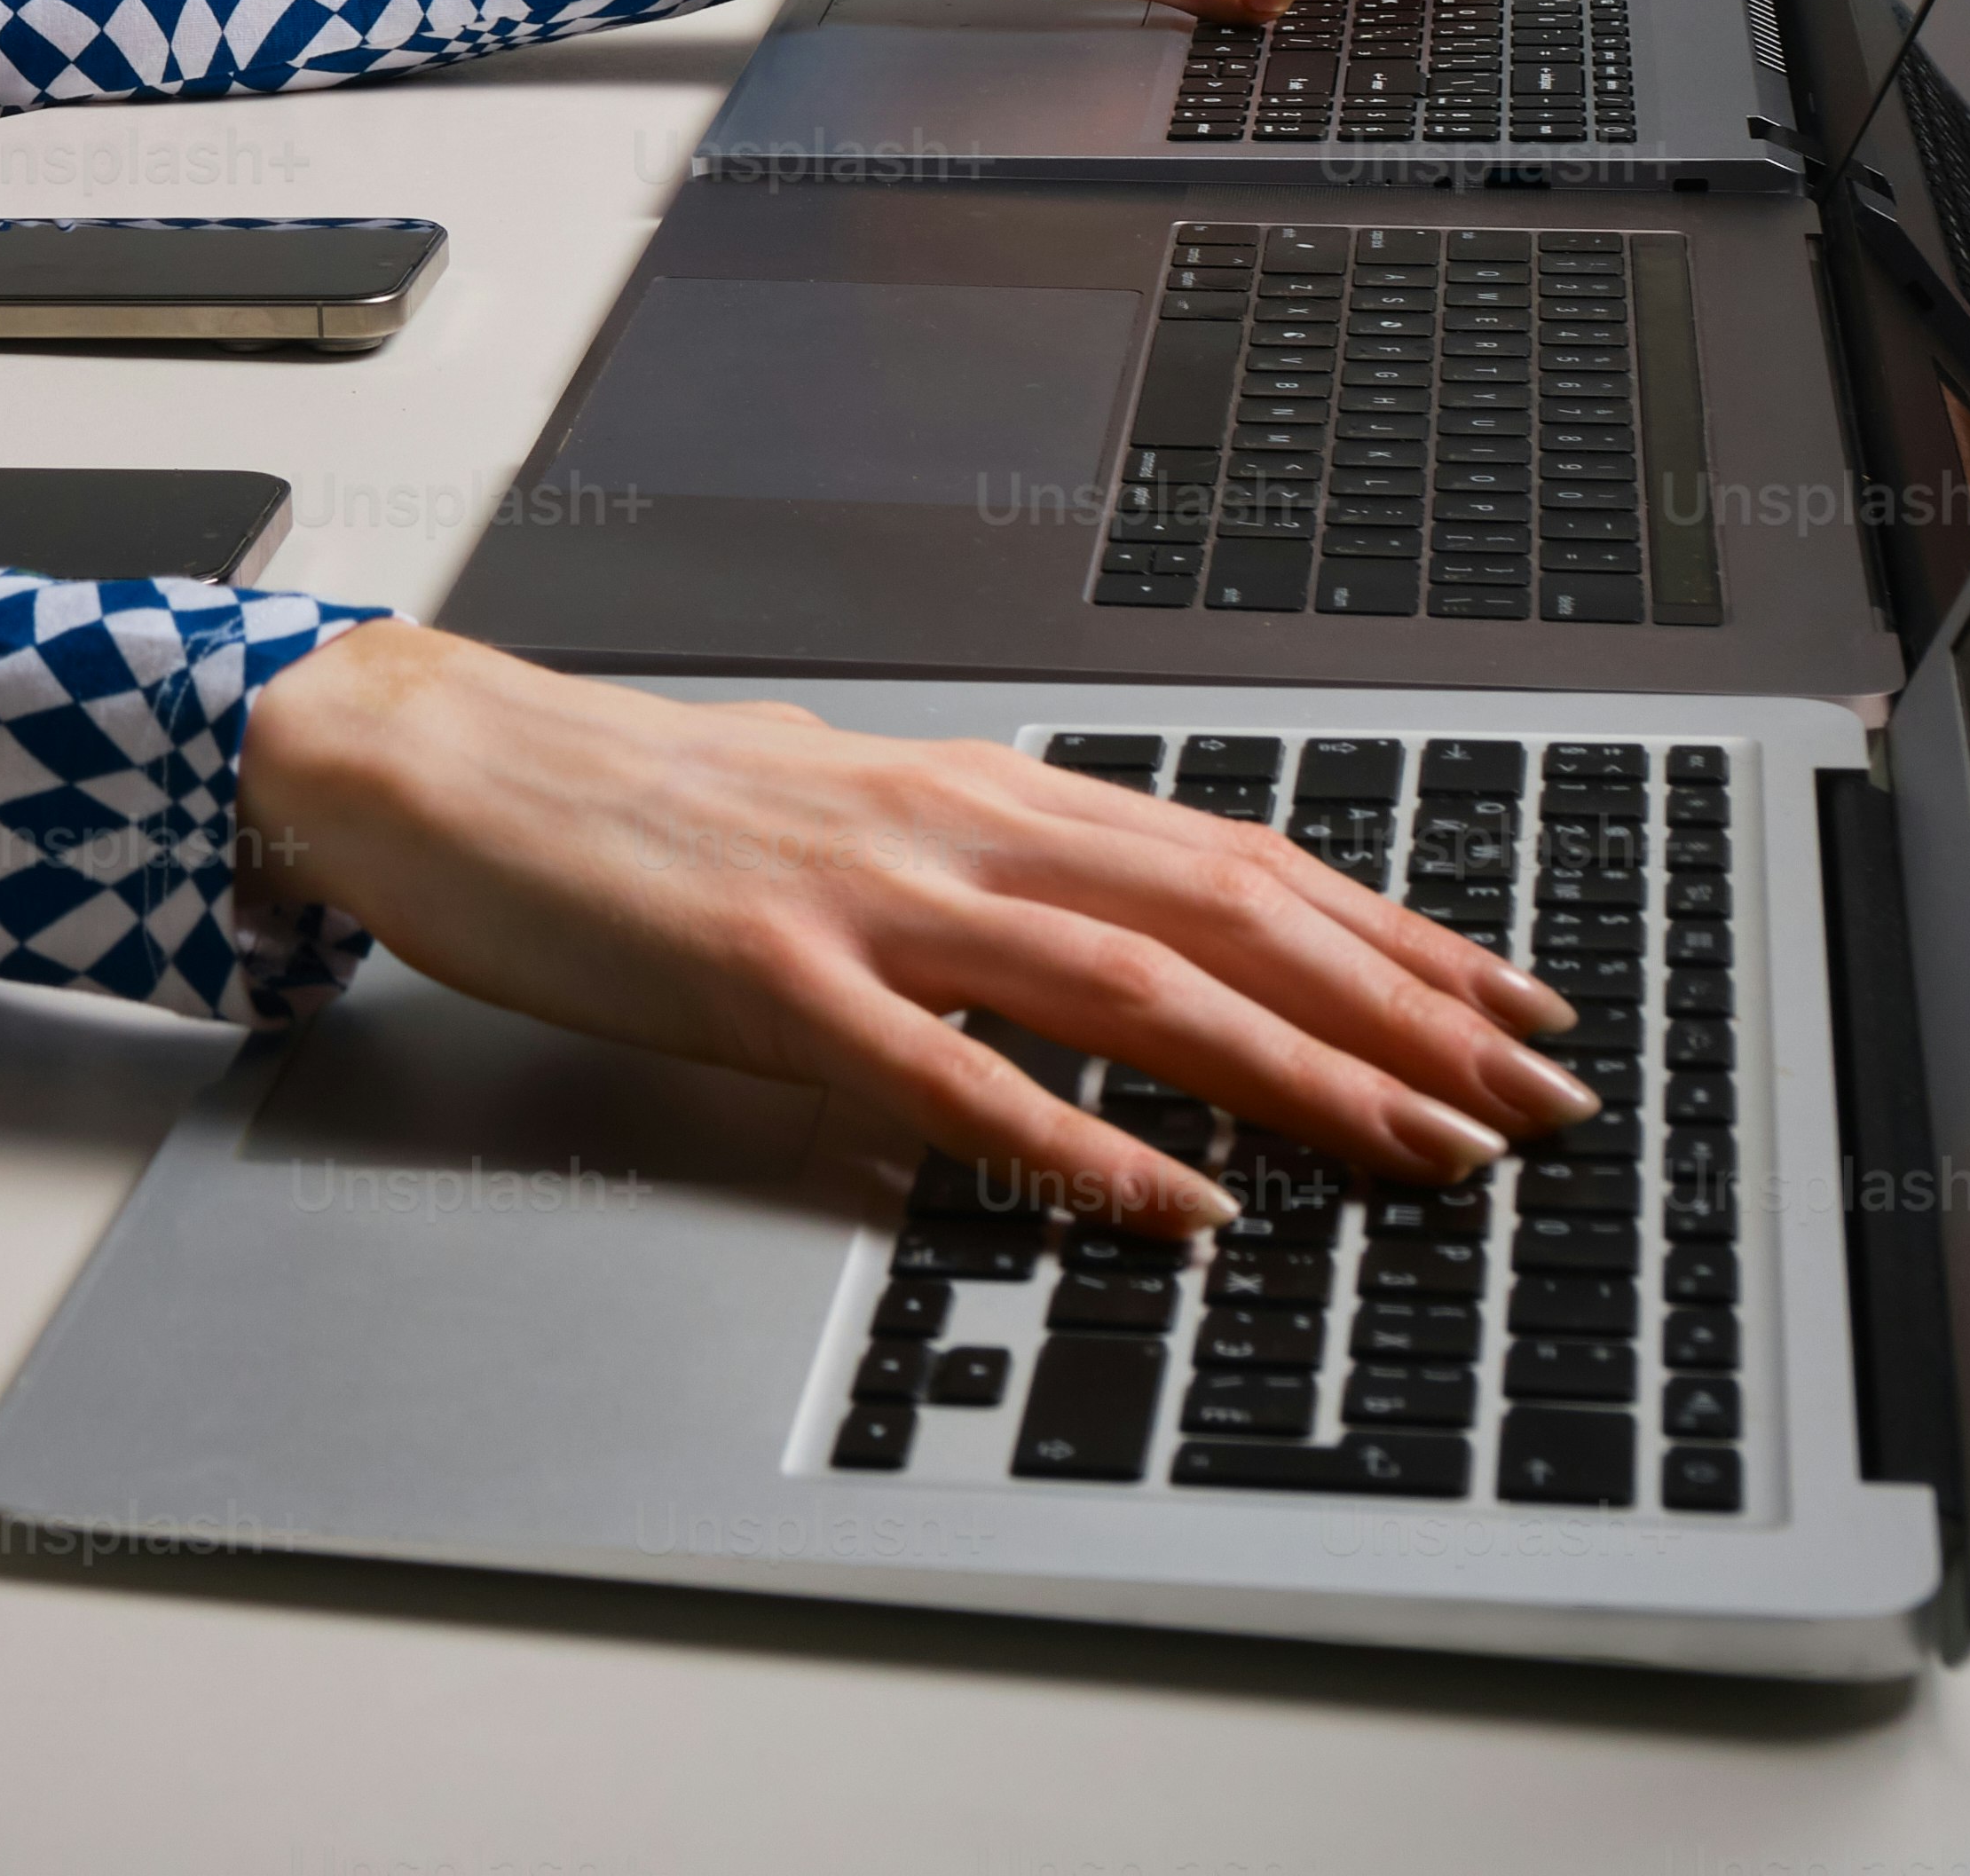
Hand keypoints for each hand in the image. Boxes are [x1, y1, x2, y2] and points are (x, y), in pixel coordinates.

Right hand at [231, 622, 1595, 1233]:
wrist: (440, 764)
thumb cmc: (629, 804)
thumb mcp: (838, 816)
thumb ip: (972, 871)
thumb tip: (1102, 924)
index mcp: (971, 792)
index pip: (1232, 858)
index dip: (1392, 933)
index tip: (1513, 1005)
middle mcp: (947, 827)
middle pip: (1224, 915)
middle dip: (1402, 1013)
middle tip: (1530, 1101)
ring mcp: (863, 901)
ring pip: (1130, 984)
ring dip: (1295, 1073)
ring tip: (1419, 1147)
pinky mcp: (770, 980)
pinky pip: (953, 1078)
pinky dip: (1077, 1145)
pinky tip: (1169, 1204)